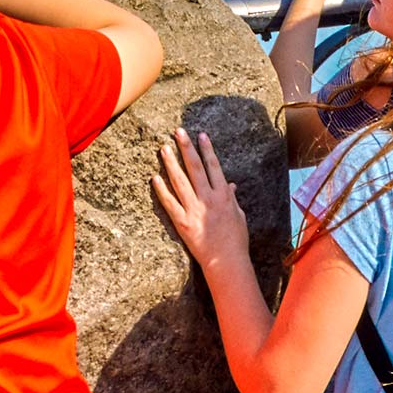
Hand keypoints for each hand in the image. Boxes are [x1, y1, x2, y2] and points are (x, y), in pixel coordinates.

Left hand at [153, 129, 250, 272]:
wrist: (226, 261)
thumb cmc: (235, 240)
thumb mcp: (238, 215)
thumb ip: (232, 198)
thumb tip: (230, 184)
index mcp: (223, 196)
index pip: (214, 166)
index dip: (207, 149)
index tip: (201, 135)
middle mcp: (208, 199)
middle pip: (195, 168)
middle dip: (186, 148)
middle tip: (178, 132)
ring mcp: (194, 210)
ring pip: (180, 181)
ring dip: (171, 163)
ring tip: (164, 148)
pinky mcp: (182, 222)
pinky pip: (169, 202)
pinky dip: (161, 190)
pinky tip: (154, 177)